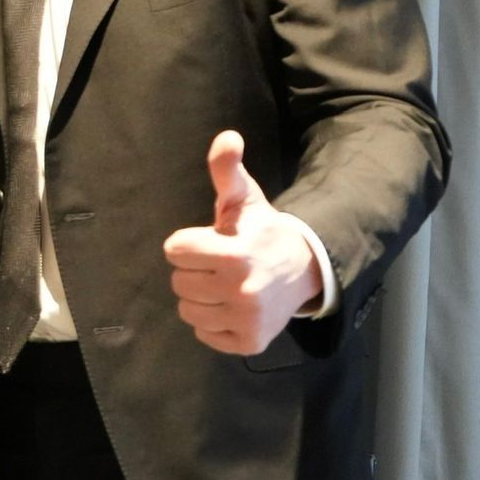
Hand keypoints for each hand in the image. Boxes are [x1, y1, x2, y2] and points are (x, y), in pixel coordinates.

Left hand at [162, 130, 321, 354]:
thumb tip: (226, 137)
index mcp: (234, 253)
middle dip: (193, 270)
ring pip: (188, 311)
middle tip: (217, 264)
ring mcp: (247, 319)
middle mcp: (241, 290)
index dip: (187, 243)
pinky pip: (204, 335)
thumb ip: (227, 170)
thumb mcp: (244, 198)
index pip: (175, 250)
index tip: (209, 240)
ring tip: (223, 284)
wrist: (303, 269)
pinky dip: (213, 322)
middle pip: (178, 282)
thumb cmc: (262, 231)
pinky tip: (232, 305)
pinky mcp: (250, 342)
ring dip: (200, 297)